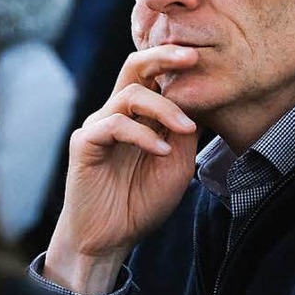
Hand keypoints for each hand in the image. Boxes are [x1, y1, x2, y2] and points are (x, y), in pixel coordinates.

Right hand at [44, 45, 199, 294]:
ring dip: (163, 108)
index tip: (209, 59)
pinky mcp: (85, 142)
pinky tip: (161, 151)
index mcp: (139, 116)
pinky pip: (114, 124)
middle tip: (192, 56)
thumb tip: (199, 102)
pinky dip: (142, 134)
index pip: (155, 76)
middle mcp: (117, 113)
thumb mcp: (177, 166)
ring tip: (185, 127)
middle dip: (163, 57)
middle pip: (135, 68)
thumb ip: (184, 135)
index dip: (178, 64)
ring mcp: (99, 125)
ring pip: (130, 94)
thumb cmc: (141, 202)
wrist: (108, 239)